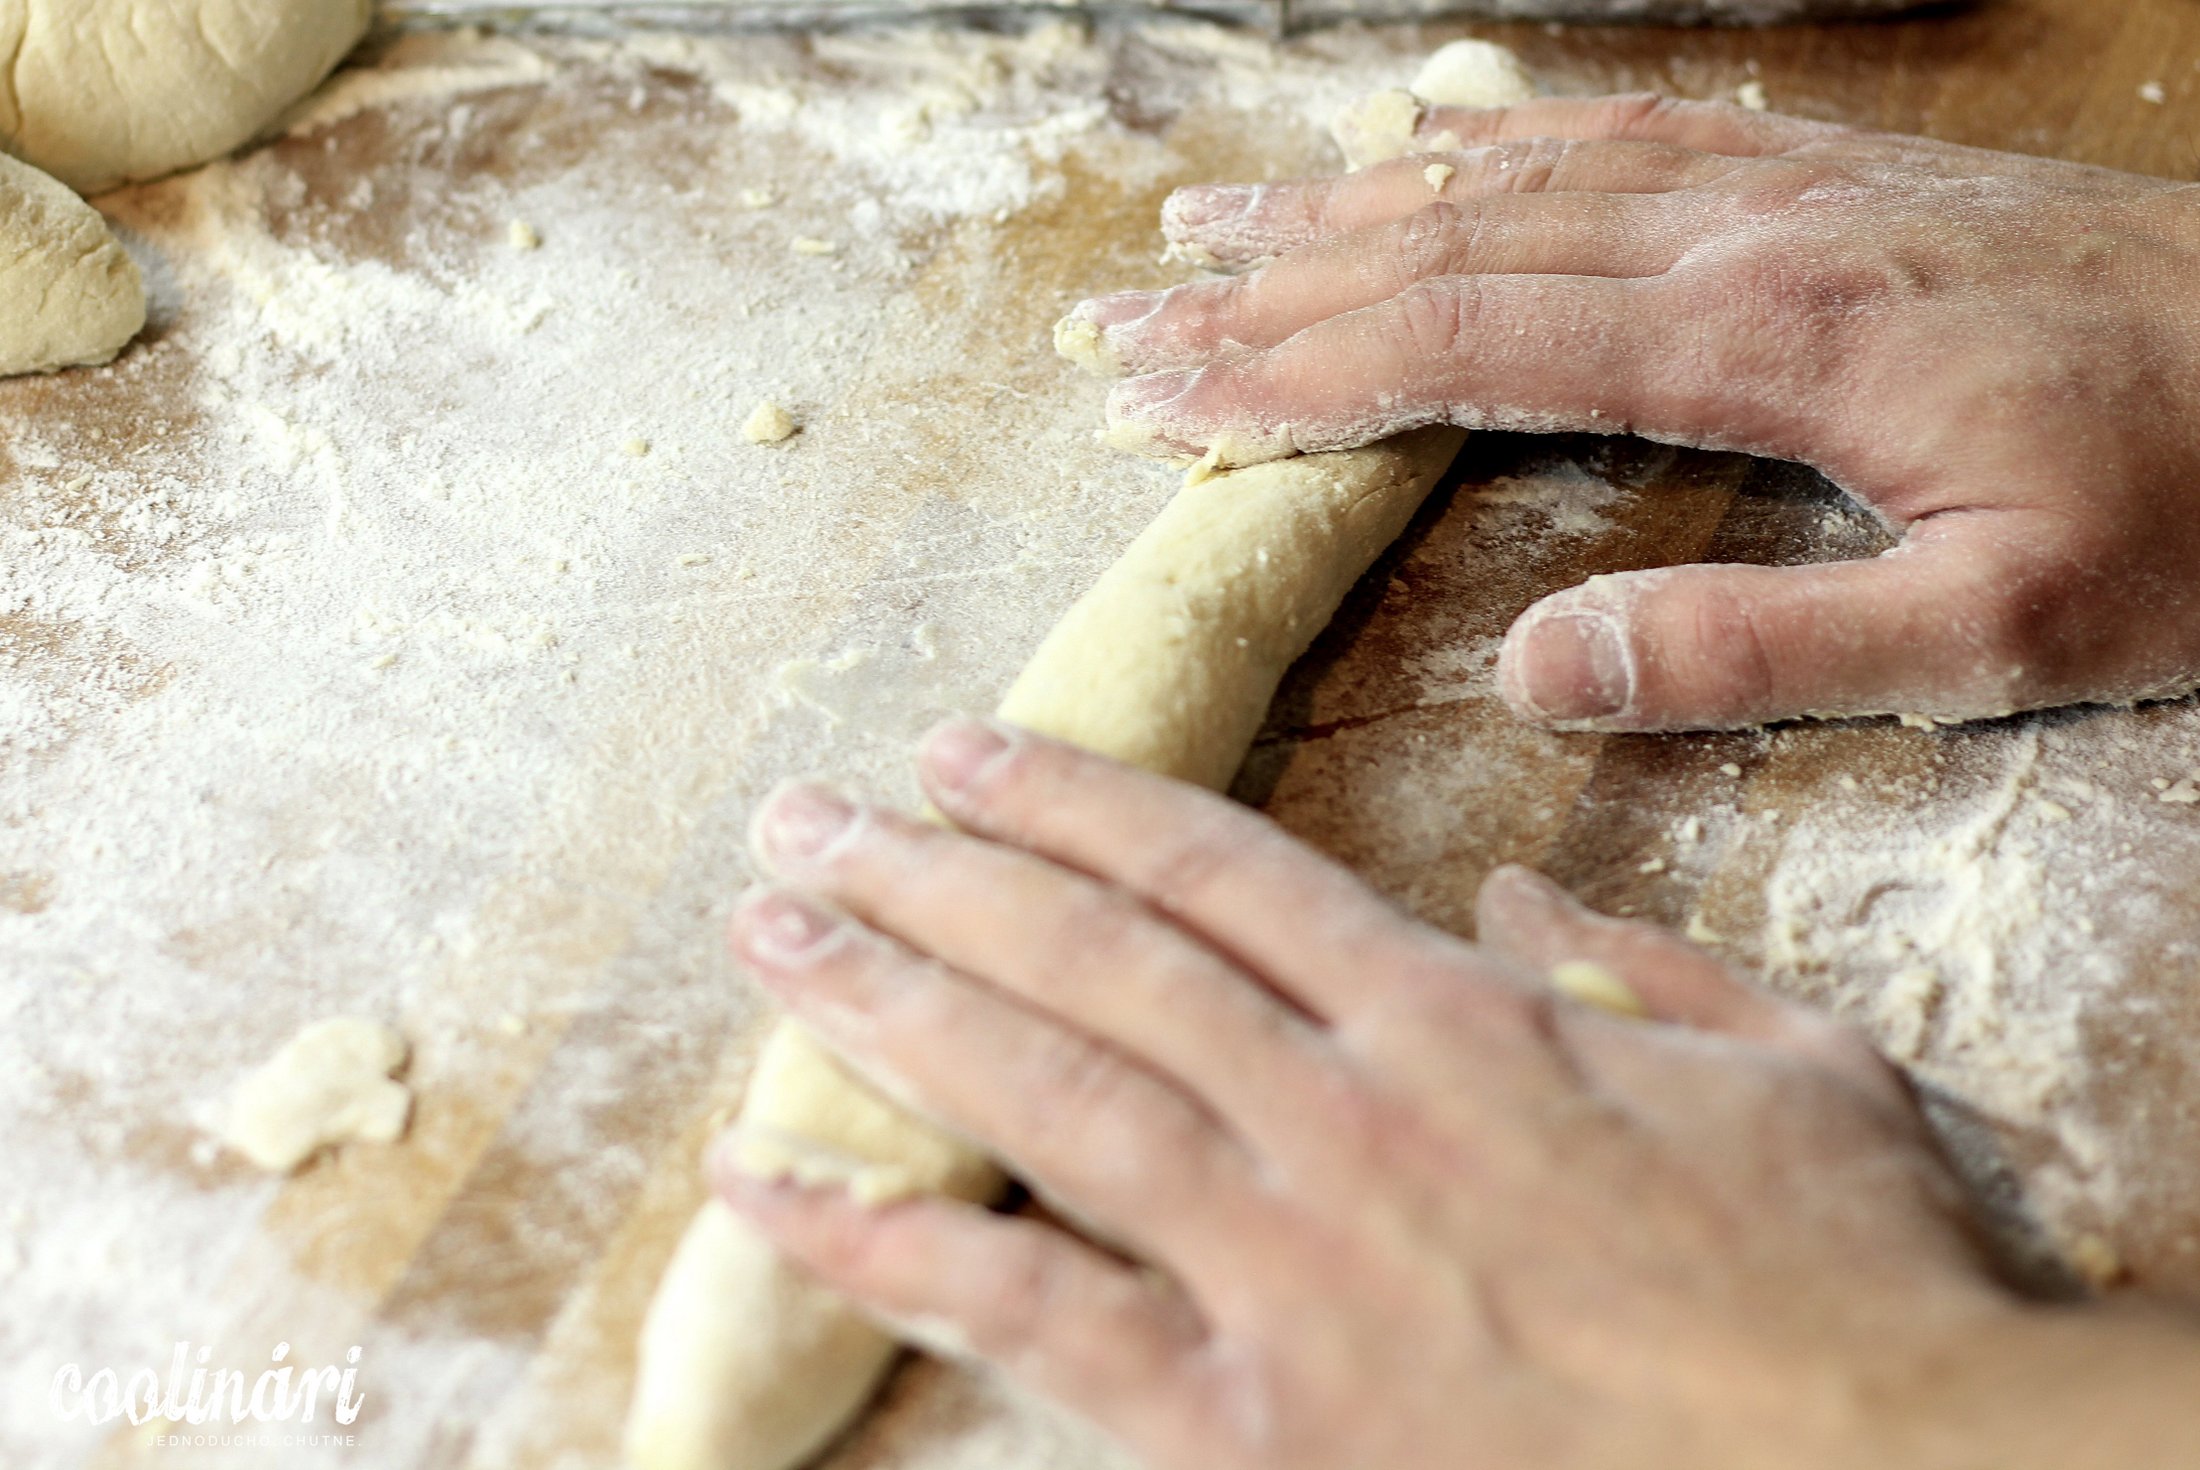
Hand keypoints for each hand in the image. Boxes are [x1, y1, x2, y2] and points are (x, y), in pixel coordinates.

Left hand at [710, 719, 2199, 1469]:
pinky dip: (881, 1248)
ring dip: (885, 999)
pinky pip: (1025, 1314)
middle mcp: (1339, 1112)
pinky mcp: (1248, 1419)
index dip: (1070, 799)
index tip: (963, 753)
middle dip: (932, 872)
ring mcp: (1282, 1262)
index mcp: (1455, 1018)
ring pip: (1041, 1090)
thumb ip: (1638, 960)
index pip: (1214, 868)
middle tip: (806, 817)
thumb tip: (1511, 895)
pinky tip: (763, 1195)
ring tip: (770, 930)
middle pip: (1091, 956)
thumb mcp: (1792, 1065)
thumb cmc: (1852, 1285)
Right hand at [1067, 96, 2199, 730]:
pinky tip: (1423, 134)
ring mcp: (1788, 184)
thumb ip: (1764, 648)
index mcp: (1768, 340)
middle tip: (1118, 316)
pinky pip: (1620, 128)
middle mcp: (1749, 230)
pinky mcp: (1831, 175)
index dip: (1298, 369)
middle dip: (1268, 286)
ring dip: (1343, 202)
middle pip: (1452, 241)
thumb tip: (1538, 669)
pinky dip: (1491, 132)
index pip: (1470, 342)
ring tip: (1208, 222)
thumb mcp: (2009, 632)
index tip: (1166, 392)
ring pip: (1514, 171)